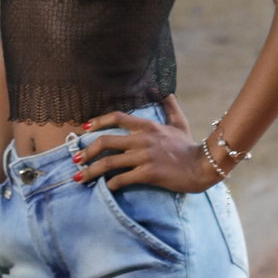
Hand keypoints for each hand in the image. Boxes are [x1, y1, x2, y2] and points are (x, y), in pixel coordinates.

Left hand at [75, 95, 217, 193]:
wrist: (201, 166)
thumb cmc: (188, 145)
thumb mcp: (179, 123)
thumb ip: (169, 106)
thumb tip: (164, 91)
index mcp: (147, 126)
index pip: (117, 117)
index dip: (98, 121)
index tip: (84, 128)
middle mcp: (142, 139)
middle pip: (106, 141)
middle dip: (86, 151)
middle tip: (75, 159)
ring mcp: (144, 157)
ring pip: (109, 162)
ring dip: (91, 170)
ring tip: (79, 178)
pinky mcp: (148, 174)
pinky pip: (122, 178)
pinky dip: (111, 183)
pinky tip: (106, 187)